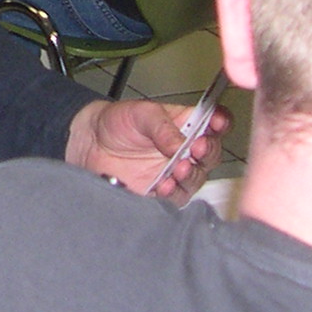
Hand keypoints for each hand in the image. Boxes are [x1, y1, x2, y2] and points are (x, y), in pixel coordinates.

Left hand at [65, 97, 229, 201]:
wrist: (90, 143)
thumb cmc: (119, 122)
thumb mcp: (141, 113)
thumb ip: (162, 127)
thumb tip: (181, 145)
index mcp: (188, 125)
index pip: (215, 124)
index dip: (221, 123)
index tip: (217, 123)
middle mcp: (187, 151)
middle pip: (211, 155)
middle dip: (208, 152)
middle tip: (197, 148)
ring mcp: (176, 174)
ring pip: (196, 179)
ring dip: (191, 175)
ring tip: (178, 169)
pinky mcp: (162, 193)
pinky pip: (176, 198)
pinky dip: (173, 193)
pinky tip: (163, 185)